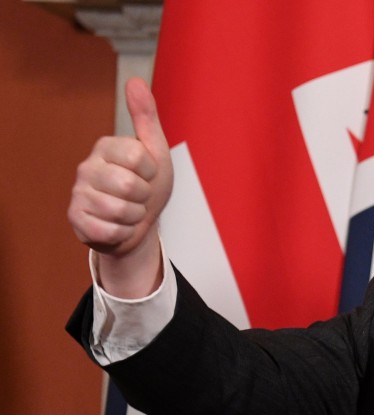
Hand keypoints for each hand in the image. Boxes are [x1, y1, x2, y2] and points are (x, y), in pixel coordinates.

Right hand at [67, 78, 171, 295]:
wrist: (139, 225)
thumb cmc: (148, 185)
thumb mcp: (156, 151)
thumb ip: (146, 117)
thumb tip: (135, 81)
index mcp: (106, 146)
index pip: (139, 158)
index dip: (152, 172)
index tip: (148, 174)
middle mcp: (87, 166)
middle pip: (129, 186)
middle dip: (144, 197)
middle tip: (139, 196)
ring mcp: (78, 193)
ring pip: (120, 211)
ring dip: (135, 217)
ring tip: (130, 210)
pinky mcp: (76, 219)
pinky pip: (109, 231)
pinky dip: (122, 233)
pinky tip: (117, 225)